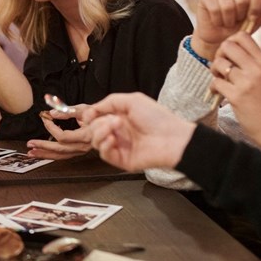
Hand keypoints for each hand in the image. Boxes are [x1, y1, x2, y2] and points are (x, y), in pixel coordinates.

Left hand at [26, 107, 94, 158]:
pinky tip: (42, 153)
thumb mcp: (85, 109)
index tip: (45, 118)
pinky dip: (51, 155)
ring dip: (45, 154)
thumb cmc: (99, 115)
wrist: (109, 124)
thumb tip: (52, 113)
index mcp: (85, 136)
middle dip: (43, 146)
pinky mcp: (78, 151)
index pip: (63, 136)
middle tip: (30, 143)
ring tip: (32, 152)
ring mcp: (81, 151)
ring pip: (60, 156)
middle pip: (60, 149)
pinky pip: (63, 156)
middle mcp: (83, 146)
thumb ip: (68, 111)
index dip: (51, 128)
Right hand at [78, 93, 195, 170]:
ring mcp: (119, 147)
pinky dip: (104, 144)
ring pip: (96, 142)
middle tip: (113, 120)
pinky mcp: (121, 160)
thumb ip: (109, 102)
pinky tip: (113, 139)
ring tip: (114, 127)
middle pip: (93, 129)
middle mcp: (119, 133)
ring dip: (100, 132)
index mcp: (120, 118)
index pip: (96, 118)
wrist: (172, 138)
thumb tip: (90, 111)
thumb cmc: (157, 118)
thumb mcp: (132, 100)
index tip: (88, 115)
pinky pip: (104, 154)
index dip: (90, 116)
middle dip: (98, 123)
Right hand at [191, 0, 260, 59]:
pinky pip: (214, 8)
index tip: (253, 17)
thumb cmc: (242, 25)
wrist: (221, 37)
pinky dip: (218, 20)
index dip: (257, 4)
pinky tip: (218, 21)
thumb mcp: (260, 17)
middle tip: (239, 20)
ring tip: (229, 22)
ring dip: (230, 19)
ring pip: (228, 4)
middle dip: (242, 14)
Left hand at [208, 32, 260, 152]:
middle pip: (228, 45)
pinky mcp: (236, 96)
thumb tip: (228, 48)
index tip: (229, 53)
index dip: (230, 41)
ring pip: (218, 63)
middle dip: (220, 54)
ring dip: (214, 71)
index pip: (243, 36)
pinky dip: (214, 87)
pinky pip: (215, 82)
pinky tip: (220, 92)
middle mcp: (256, 69)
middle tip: (222, 66)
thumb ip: (250, 62)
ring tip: (221, 80)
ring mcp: (246, 82)